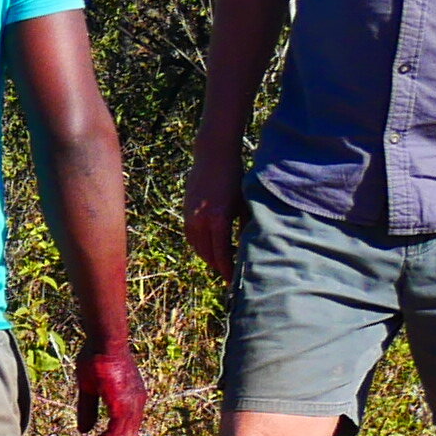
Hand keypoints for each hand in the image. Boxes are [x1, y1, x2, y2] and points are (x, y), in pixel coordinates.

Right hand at [73, 341, 148, 435]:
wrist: (105, 340)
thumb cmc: (96, 357)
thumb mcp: (89, 387)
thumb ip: (89, 409)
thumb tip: (84, 430)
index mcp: (131, 399)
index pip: (125, 428)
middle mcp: (136, 403)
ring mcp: (133, 404)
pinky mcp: (124, 404)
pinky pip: (116, 431)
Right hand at [181, 155, 240, 283]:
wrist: (213, 155)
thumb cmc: (235, 177)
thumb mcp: (244, 203)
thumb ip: (245, 226)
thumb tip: (250, 248)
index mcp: (219, 220)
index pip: (222, 255)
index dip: (228, 270)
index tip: (234, 280)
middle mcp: (201, 221)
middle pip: (208, 254)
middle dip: (219, 267)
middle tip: (231, 275)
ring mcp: (191, 216)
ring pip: (198, 247)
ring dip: (209, 257)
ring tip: (222, 262)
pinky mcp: (186, 212)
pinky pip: (191, 237)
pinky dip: (200, 245)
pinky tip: (211, 246)